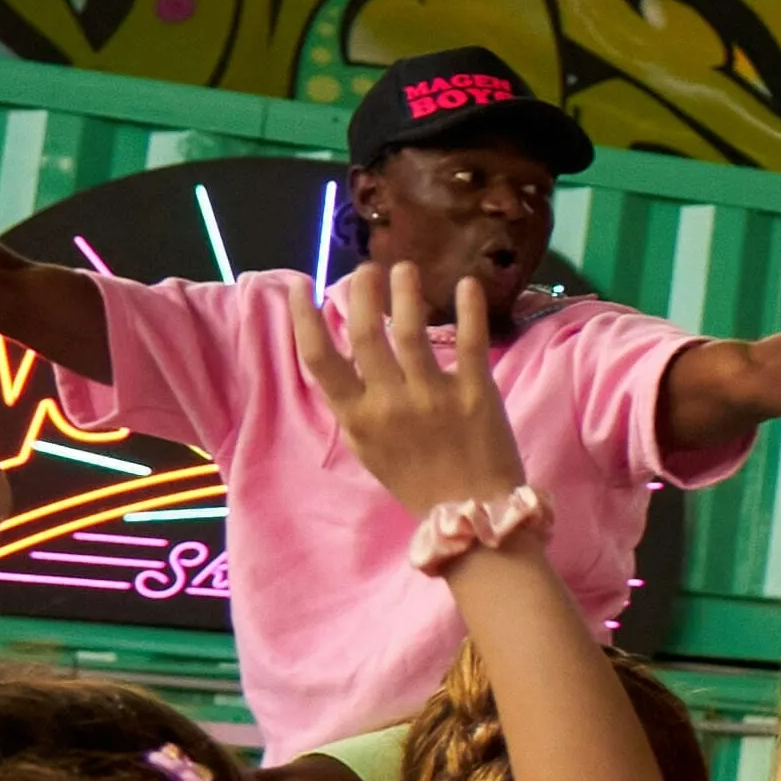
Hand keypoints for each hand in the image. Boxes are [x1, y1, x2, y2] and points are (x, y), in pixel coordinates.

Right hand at [292, 264, 530, 518]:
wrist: (472, 513)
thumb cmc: (417, 480)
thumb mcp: (369, 449)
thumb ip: (353, 408)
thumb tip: (337, 362)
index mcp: (357, 417)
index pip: (318, 358)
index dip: (304, 317)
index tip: (303, 284)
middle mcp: (389, 404)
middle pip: (364, 335)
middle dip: (360, 294)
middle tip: (365, 268)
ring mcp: (433, 397)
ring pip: (410, 332)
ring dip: (404, 293)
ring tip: (403, 267)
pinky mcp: (477, 395)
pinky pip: (471, 343)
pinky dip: (469, 310)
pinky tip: (467, 283)